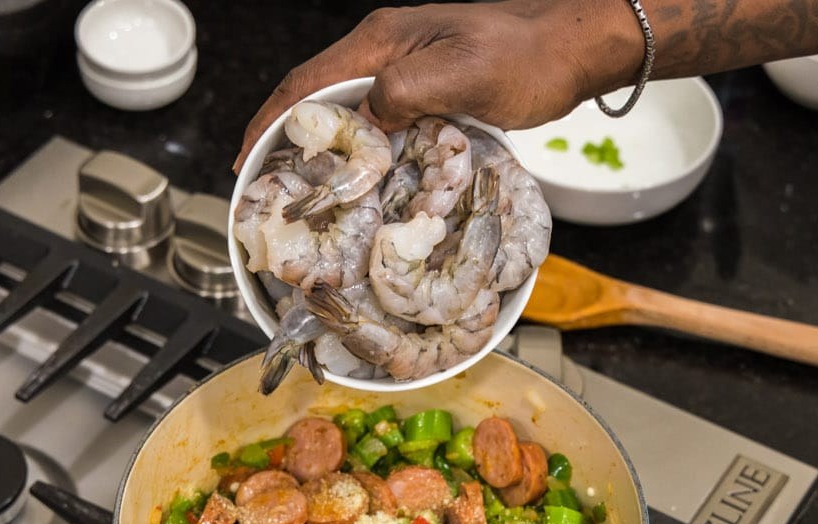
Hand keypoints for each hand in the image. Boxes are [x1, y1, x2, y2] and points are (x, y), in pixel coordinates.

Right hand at [232, 1, 642, 171]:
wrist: (574, 45)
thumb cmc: (525, 58)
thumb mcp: (461, 77)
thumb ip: (403, 94)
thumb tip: (363, 122)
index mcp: (381, 43)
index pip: (304, 84)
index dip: (267, 122)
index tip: (243, 161)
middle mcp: (385, 50)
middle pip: (314, 96)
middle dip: (282, 138)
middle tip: (264, 185)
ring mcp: (406, 66)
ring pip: (343, 110)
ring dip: (319, 146)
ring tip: (300, 187)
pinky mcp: (427, 85)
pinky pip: (375, 117)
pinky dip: (355, 147)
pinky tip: (356, 174)